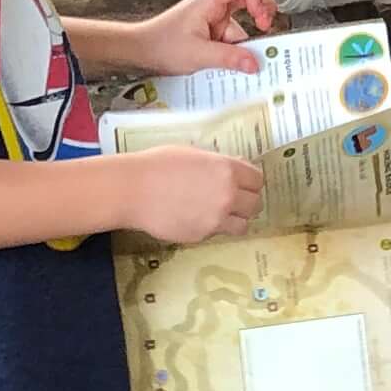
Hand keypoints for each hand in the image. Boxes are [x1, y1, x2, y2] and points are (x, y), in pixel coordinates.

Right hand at [123, 145, 264, 246]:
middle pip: (255, 204)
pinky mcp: (203, 236)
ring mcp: (217, 218)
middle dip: (247, 202)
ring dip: (235, 219)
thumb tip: (236, 169)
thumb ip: (218, 164)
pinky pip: (218, 233)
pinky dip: (212, 228)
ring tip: (219, 213)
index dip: (250, 182)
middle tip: (233, 200)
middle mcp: (228, 195)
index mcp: (227, 170)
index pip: (257, 180)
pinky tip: (196, 218)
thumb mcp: (194, 154)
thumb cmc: (158, 165)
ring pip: (243, 225)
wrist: (133, 190)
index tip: (242, 184)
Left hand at [132, 0, 278, 76]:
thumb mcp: (198, 54)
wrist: (141, 51)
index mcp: (208, 2)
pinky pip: (232, 39)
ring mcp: (212, 20)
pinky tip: (237, 65)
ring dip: (247, 40)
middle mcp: (212, 7)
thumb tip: (254, 62)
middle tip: (269, 27)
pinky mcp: (211, 34)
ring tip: (251, 59)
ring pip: (240, 24)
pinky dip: (237, 51)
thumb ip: (228, 58)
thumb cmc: (161, 44)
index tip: (263, 17)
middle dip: (261, 10)